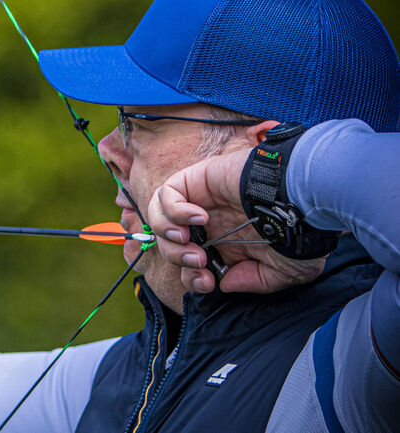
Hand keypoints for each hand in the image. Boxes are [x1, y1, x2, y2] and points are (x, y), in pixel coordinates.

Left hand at [149, 148, 324, 293]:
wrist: (303, 199)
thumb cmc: (299, 231)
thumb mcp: (285, 271)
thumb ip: (254, 281)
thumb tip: (224, 284)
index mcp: (226, 246)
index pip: (189, 266)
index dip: (191, 279)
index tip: (208, 282)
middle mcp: (210, 225)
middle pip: (170, 245)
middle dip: (178, 259)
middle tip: (199, 261)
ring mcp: (201, 201)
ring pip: (160, 219)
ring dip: (168, 236)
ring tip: (189, 241)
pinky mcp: (197, 180)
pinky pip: (166, 194)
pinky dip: (173, 209)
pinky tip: (198, 217)